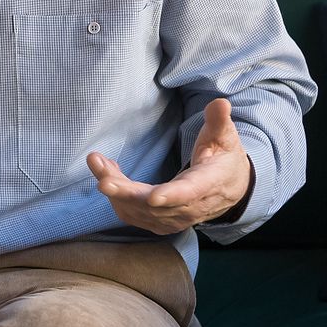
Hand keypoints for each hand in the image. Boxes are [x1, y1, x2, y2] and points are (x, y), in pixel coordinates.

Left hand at [85, 99, 253, 234]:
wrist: (229, 189)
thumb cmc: (224, 159)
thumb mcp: (225, 138)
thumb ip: (219, 121)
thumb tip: (220, 103)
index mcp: (208, 184)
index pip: (189, 193)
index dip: (171, 196)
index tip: (153, 197)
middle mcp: (189, 207)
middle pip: (154, 205)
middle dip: (127, 192)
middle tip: (102, 178)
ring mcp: (174, 218)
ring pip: (138, 209)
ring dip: (115, 189)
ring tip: (97, 162)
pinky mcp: (160, 222)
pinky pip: (132, 213)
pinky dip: (116, 196)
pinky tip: (107, 173)